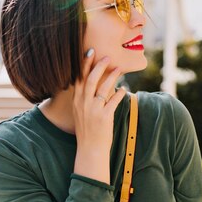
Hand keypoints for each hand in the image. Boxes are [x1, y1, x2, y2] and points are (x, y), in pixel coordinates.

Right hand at [72, 49, 125, 183]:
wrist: (90, 149)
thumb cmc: (87, 130)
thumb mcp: (82, 112)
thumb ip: (86, 98)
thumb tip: (95, 85)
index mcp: (77, 101)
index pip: (79, 78)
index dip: (84, 64)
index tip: (90, 52)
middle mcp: (83, 104)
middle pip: (90, 80)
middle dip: (98, 66)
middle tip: (106, 56)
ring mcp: (93, 110)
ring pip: (102, 88)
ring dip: (111, 77)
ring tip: (118, 68)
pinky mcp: (103, 117)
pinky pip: (113, 101)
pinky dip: (119, 94)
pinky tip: (124, 89)